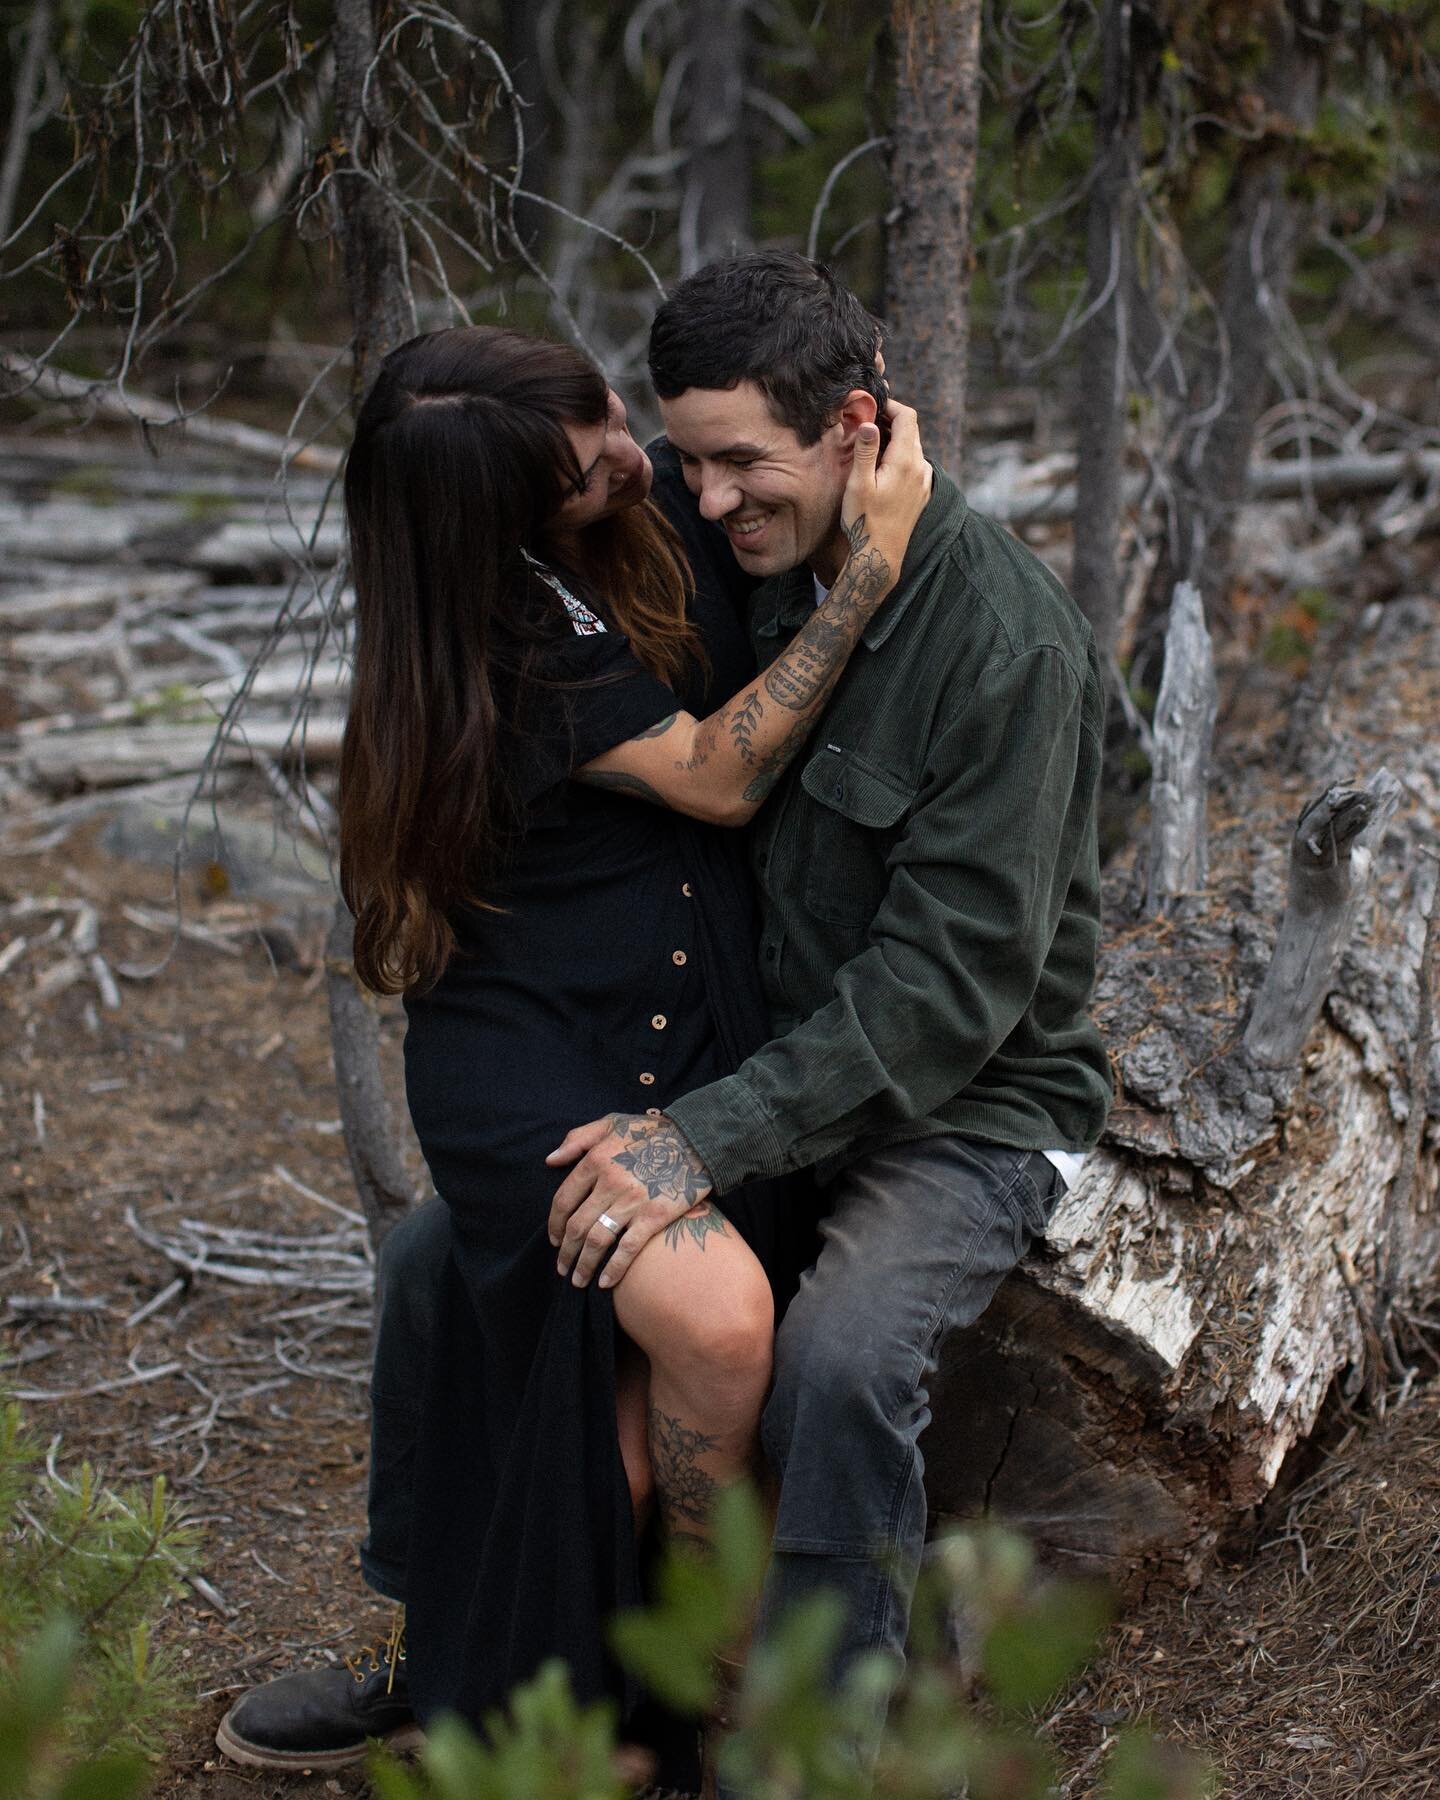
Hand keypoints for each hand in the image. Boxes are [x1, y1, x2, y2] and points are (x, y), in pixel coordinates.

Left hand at [545, 1113, 713, 1288]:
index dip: (554, 1223)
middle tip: (561, 1267)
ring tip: (577, 1280)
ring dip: (583, 1264)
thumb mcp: (611, 1123)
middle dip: (565, 1252)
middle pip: (577, 1225)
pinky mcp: (654, 1216)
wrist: (697, 1139)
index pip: (564, 1199)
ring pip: (596, 1240)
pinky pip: (628, 1249)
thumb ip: (577, 1138)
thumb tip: (550, 1160)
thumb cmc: (652, 1132)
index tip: (554, 1239)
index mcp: (596, 1160)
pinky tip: (604, 1283)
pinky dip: (613, 1269)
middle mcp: (610, 1183)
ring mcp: (632, 1201)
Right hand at [840, 398, 930, 575]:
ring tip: (870, 445)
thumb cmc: (865, 522)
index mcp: (906, 461)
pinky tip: (883, 468)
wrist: (881, 557)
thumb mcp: (859, 484)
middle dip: (890, 421)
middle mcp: (921, 469)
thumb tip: (870, 422)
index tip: (872, 406)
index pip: (907, 417)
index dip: (891, 406)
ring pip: (913, 448)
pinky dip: (900, 457)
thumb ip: (866, 450)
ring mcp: (924, 483)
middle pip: (911, 431)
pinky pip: (915, 465)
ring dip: (894, 440)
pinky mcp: (922, 495)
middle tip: (866, 423)